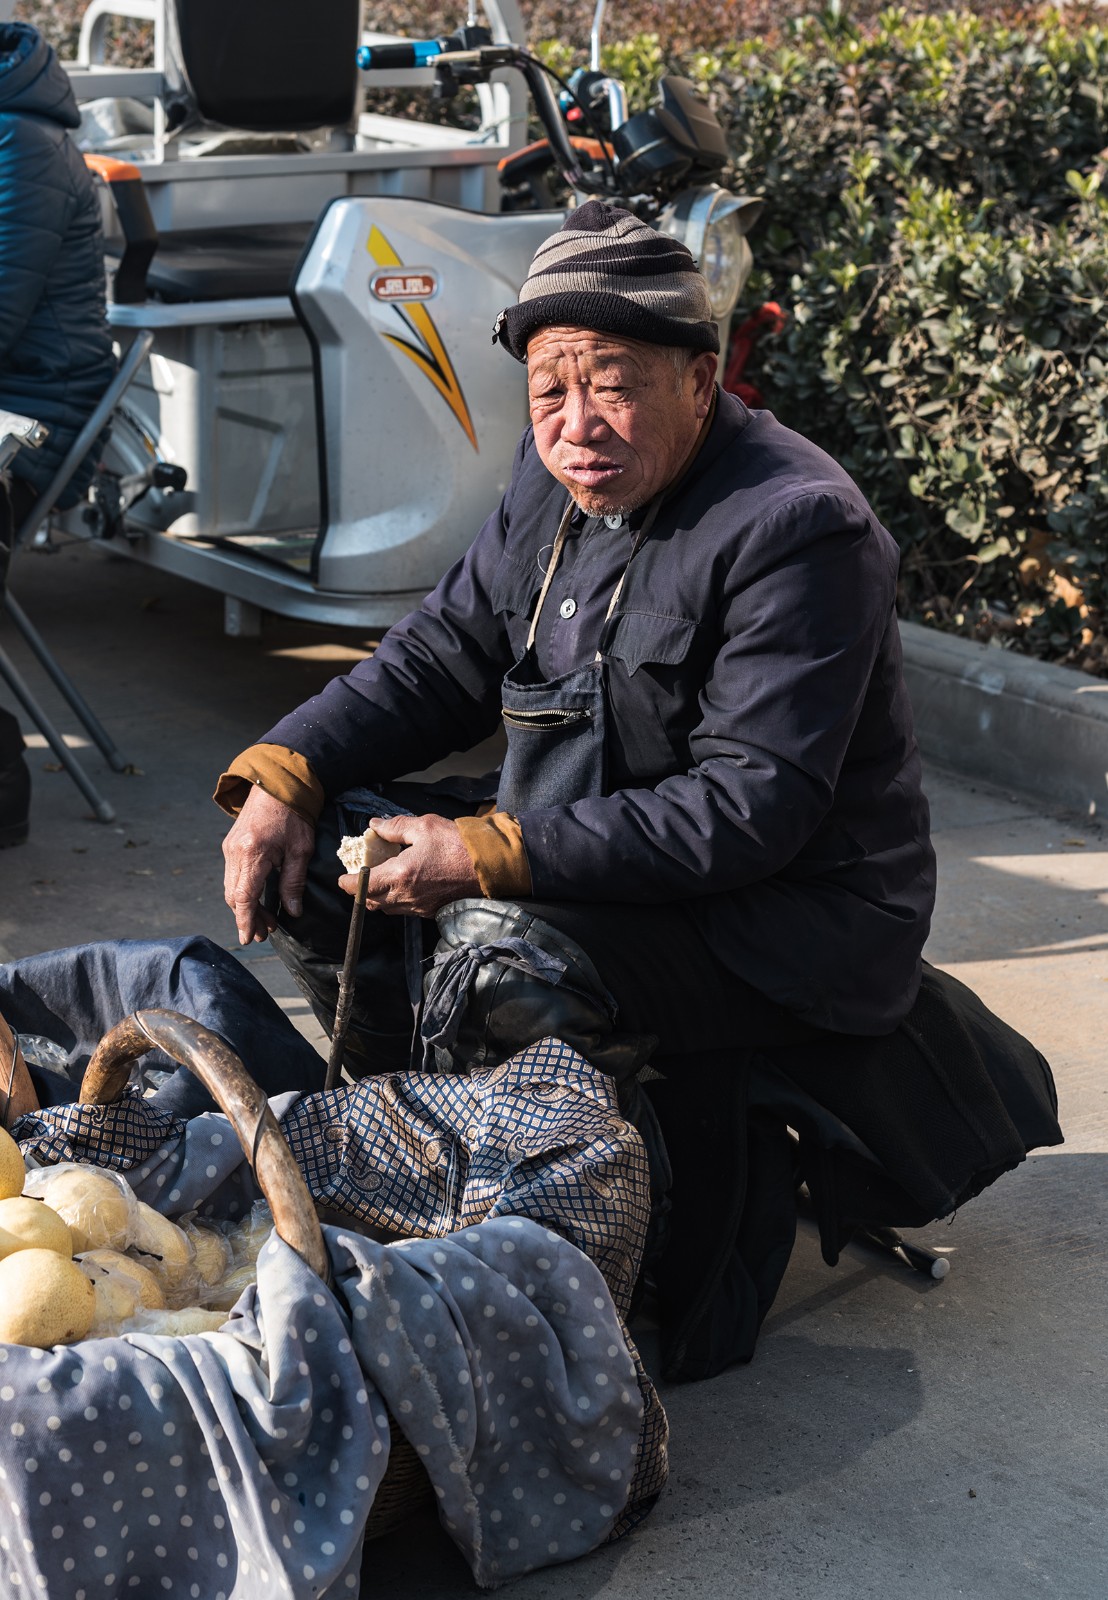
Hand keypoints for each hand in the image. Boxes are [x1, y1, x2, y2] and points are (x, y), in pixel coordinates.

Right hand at [222, 785, 315, 944]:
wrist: (277, 785)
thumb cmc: (293, 815)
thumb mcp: (300, 850)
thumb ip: (293, 882)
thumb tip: (292, 911)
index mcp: (252, 853)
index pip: (244, 897)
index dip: (245, 920)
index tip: (248, 938)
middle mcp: (234, 852)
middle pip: (234, 896)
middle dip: (248, 917)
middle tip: (265, 932)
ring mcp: (229, 848)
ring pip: (231, 887)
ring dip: (245, 906)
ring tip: (265, 920)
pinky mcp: (230, 845)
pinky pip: (232, 876)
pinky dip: (243, 892)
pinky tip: (257, 899)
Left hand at [337, 813, 479, 918]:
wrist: (490, 867)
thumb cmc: (458, 844)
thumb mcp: (424, 826)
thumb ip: (395, 826)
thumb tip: (374, 825)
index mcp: (399, 875)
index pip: (362, 886)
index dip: (348, 884)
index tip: (342, 879)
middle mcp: (406, 896)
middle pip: (372, 902)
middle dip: (361, 893)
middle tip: (360, 879)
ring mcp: (419, 907)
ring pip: (388, 909)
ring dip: (379, 898)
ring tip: (380, 881)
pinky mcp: (431, 911)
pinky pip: (405, 911)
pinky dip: (397, 901)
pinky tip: (403, 886)